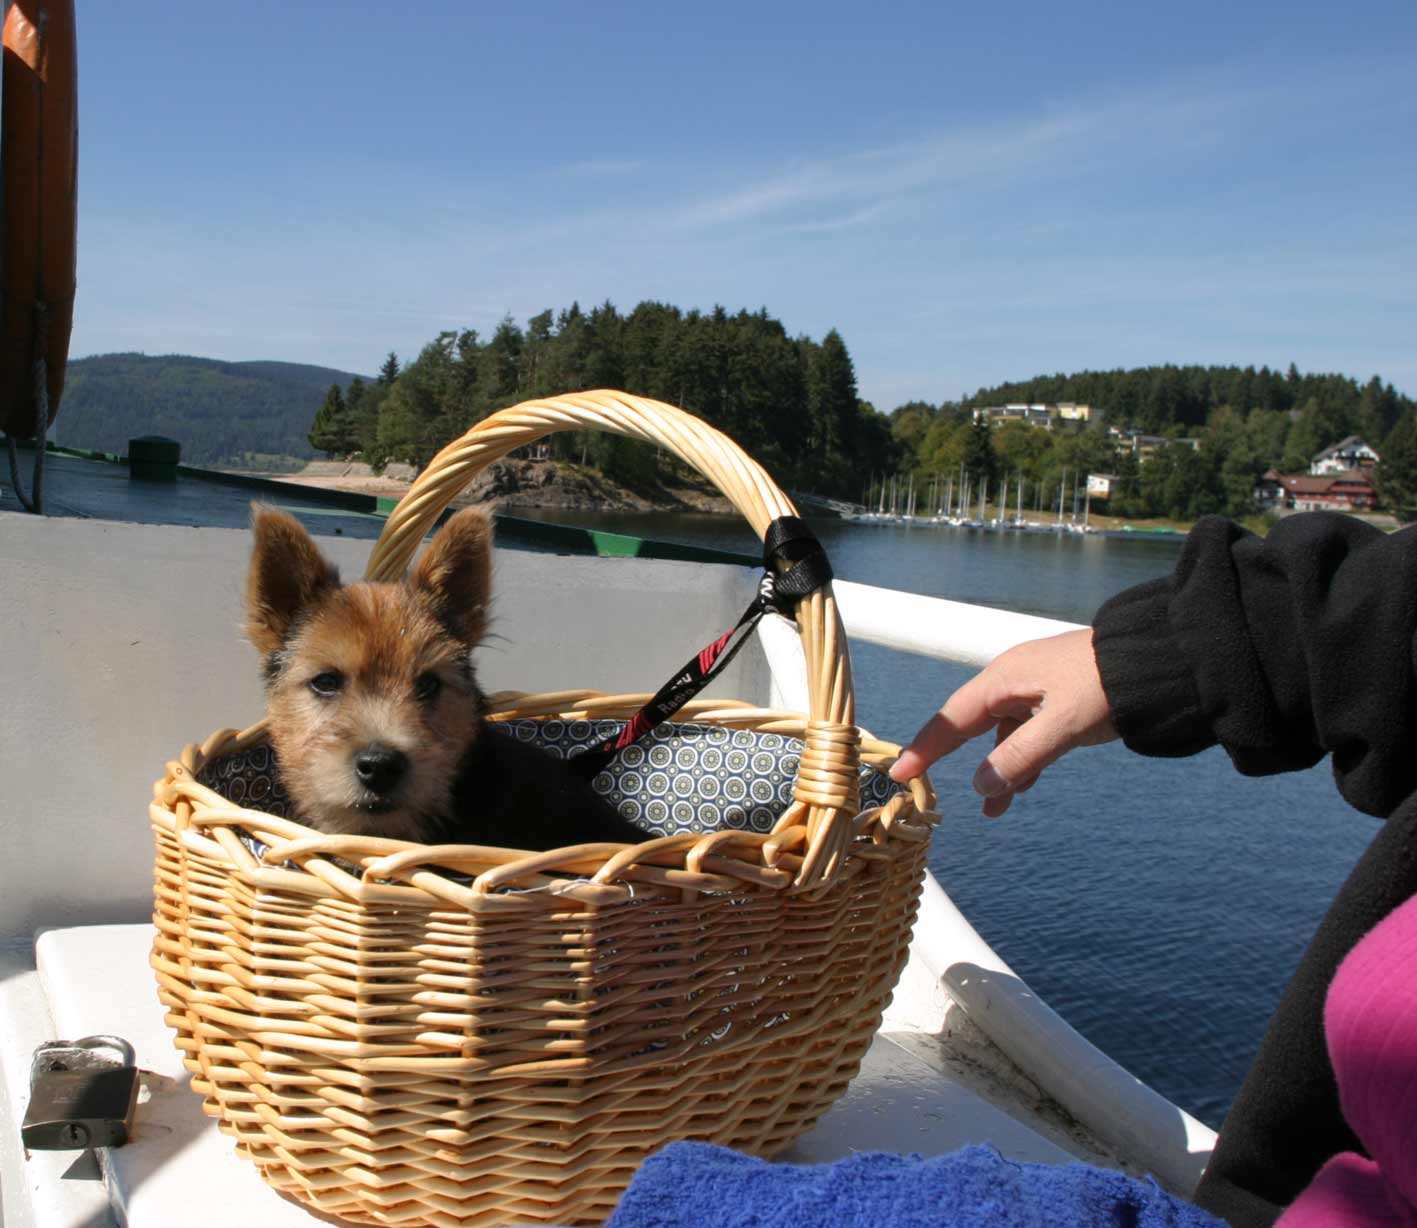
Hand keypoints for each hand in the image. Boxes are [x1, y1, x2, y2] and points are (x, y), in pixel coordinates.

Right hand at [888, 628, 1117, 816]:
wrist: (1158, 660)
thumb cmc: (1108, 684)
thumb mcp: (1062, 725)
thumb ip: (1020, 757)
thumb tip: (981, 786)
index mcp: (1005, 679)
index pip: (953, 717)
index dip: (926, 746)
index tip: (901, 770)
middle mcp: (1014, 683)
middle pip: (971, 725)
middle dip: (949, 758)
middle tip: (921, 786)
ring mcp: (1035, 693)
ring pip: (1002, 737)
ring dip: (997, 772)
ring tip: (993, 812)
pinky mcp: (1057, 705)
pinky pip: (1027, 738)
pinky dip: (1021, 765)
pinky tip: (1022, 790)